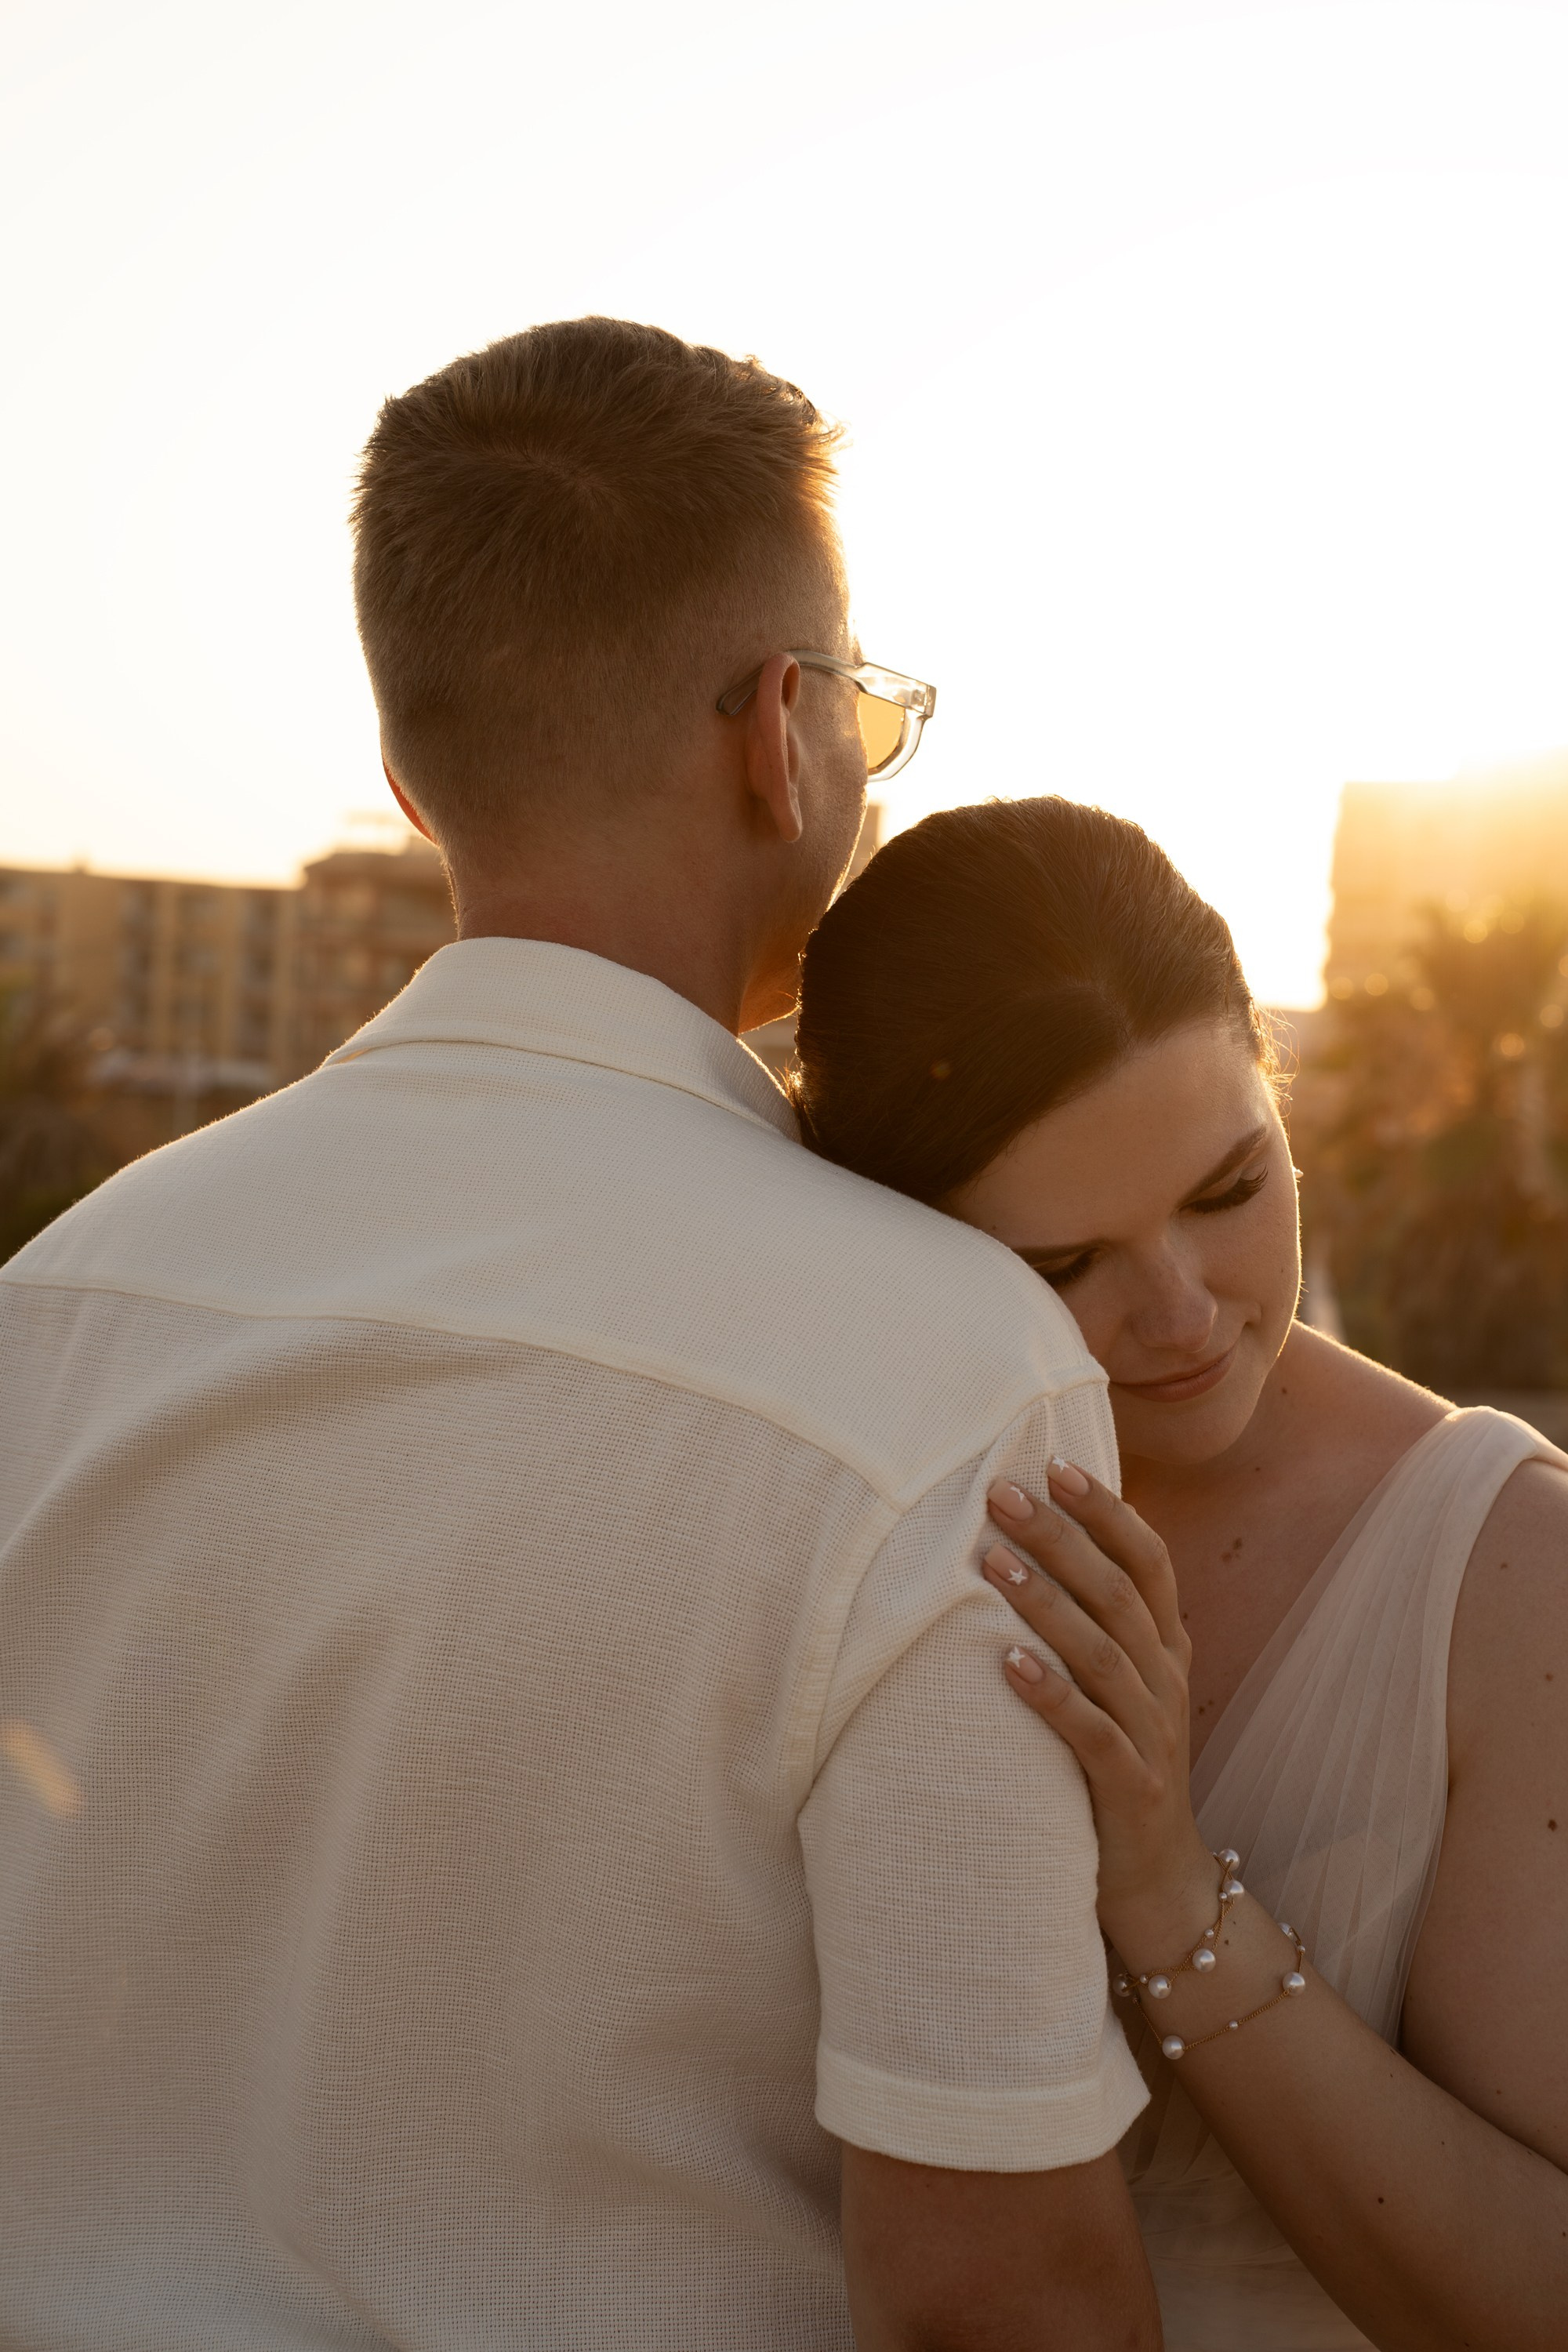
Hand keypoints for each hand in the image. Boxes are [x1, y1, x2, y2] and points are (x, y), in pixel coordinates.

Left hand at [983, 1464, 1216, 1969]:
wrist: (1159, 1882)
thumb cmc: (1118, 1763)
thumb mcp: (1116, 1686)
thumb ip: (1093, 1623)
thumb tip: (1032, 1542)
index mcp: (1165, 1647)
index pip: (1148, 1561)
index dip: (1106, 1511)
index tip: (1055, 1464)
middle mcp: (1165, 1679)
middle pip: (1117, 1593)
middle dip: (1060, 1537)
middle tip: (1001, 1493)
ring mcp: (1152, 1733)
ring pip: (1103, 1652)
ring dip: (1046, 1603)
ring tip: (993, 1561)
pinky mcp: (1130, 1787)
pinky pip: (1091, 1732)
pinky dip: (1051, 1694)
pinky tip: (1008, 1662)